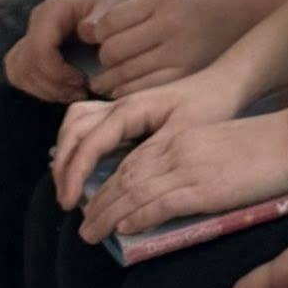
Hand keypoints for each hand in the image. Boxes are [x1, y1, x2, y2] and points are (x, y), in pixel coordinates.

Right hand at [5, 0, 135, 103]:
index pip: (39, 51)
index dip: (57, 74)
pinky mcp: (38, 47)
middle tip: (82, 92)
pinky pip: (25, 74)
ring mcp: (35, 35)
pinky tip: (68, 90)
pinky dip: (42, 88)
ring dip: (45, 90)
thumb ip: (101, 20)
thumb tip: (84, 32)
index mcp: (51, 11)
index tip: (83, 82)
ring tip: (77, 93)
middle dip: (52, 85)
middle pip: (26, 66)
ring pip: (20, 73)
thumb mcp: (114, 6)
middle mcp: (37, 23)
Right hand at [51, 64, 242, 208]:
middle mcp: (119, 105)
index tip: (70, 203)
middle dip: (63, 165)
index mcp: (131, 109)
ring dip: (66, 153)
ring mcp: (119, 108)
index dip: (74, 174)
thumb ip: (149, 157)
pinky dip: (78, 146)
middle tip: (67, 200)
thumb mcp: (182, 135)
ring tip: (70, 187)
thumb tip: (119, 186)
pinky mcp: (125, 115)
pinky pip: (89, 126)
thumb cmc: (209, 106)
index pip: (90, 142)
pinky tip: (84, 170)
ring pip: (76, 124)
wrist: (225, 84)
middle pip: (73, 129)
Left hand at [77, 106, 287, 244]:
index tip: (97, 202)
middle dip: (100, 203)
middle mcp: (179, 149)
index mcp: (184, 137)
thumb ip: (195, 160)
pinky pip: (159, 203)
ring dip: (108, 214)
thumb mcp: (221, 144)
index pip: (133, 161)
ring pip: (134, 192)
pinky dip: (137, 216)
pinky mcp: (204, 188)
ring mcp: (190, 167)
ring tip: (91, 234)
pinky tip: (124, 228)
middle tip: (84, 225)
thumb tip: (176, 189)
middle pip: (126, 177)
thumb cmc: (269, 144)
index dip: (110, 184)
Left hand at [82, 0, 272, 96]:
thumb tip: (90, 37)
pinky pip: (140, 91)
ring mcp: (180, 54)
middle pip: (111, 52)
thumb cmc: (200, 8)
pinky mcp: (186, 77)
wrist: (249, 19)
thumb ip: (131, 12)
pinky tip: (135, 87)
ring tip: (121, 76)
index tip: (109, 38)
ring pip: (122, 76)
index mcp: (162, 0)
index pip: (107, 24)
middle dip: (106, 60)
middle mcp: (171, 25)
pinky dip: (129, 92)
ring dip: (113, 80)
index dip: (101, 35)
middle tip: (116, 60)